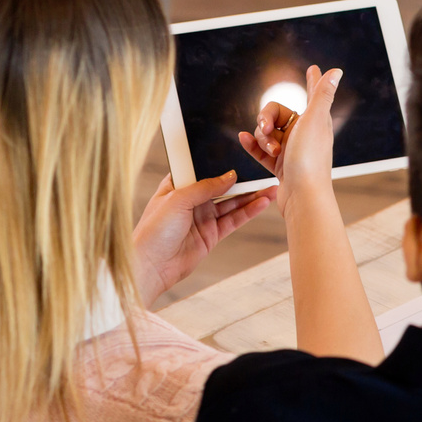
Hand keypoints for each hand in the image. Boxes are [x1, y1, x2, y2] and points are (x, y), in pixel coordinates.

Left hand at [131, 171, 276, 302]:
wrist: (150, 266)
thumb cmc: (153, 230)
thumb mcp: (178, 199)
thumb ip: (206, 187)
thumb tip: (230, 176)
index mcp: (178, 186)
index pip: (204, 170)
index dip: (222, 163)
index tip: (242, 155)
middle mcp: (192, 201)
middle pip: (222, 187)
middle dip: (243, 180)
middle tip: (263, 172)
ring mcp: (203, 218)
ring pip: (232, 203)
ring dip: (251, 196)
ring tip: (271, 187)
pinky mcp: (211, 235)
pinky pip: (233, 220)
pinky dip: (248, 212)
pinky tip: (262, 203)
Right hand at [239, 65, 341, 217]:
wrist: (303, 197)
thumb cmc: (310, 159)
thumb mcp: (315, 120)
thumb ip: (322, 94)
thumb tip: (337, 70)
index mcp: (317, 121)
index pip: (314, 94)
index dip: (312, 81)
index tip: (313, 69)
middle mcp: (305, 134)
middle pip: (277, 115)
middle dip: (266, 120)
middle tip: (265, 129)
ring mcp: (293, 150)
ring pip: (267, 133)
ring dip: (262, 139)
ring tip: (271, 151)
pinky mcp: (282, 166)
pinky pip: (262, 150)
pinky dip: (253, 146)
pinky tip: (243, 139)